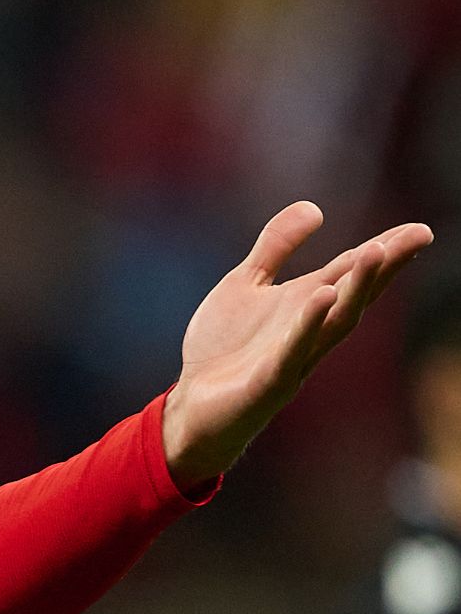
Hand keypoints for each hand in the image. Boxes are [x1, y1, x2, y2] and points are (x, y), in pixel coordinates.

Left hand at [163, 202, 433, 486]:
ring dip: (356, 289)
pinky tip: (321, 297)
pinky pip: (292, 352)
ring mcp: (293, 358)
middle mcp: (308, 330)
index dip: (385, 252)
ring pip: (334, 324)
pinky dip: (308, 326)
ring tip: (375, 253)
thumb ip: (276, 247)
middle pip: (354, 296)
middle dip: (383, 267)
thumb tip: (315, 208)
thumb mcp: (246, 284)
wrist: (192, 406)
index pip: (350, 274)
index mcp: (305, 305)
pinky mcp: (268, 383)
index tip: (421, 230)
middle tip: (416, 237)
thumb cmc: (223, 348)